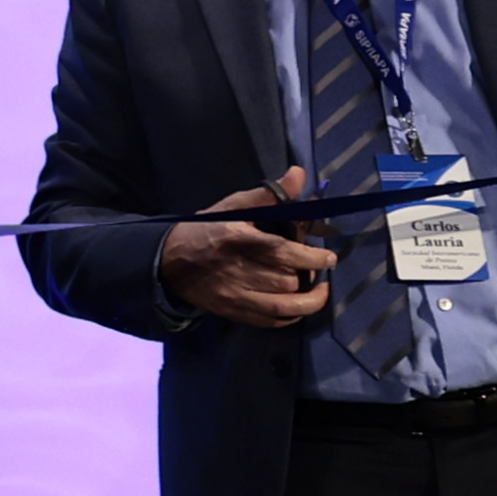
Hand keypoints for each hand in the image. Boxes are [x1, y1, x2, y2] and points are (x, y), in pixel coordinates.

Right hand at [160, 173, 336, 328]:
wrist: (167, 261)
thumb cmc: (204, 229)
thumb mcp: (232, 206)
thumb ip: (269, 194)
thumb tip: (299, 174)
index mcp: (239, 240)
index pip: (283, 253)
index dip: (313, 258)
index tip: (329, 257)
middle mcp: (238, 271)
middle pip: (288, 281)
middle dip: (310, 275)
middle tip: (316, 267)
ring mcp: (235, 295)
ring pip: (284, 306)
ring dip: (308, 299)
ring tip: (318, 289)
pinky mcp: (234, 312)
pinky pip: (271, 321)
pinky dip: (291, 316)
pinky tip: (298, 306)